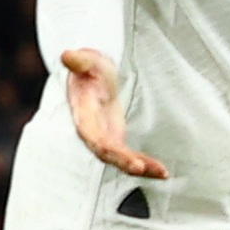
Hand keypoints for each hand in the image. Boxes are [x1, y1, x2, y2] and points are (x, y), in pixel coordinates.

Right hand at [58, 49, 168, 180]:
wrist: (90, 75)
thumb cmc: (89, 67)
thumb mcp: (87, 60)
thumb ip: (80, 60)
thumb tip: (66, 55)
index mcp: (83, 115)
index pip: (93, 136)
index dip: (108, 149)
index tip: (125, 159)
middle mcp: (91, 131)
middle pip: (106, 153)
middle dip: (124, 162)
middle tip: (142, 169)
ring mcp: (103, 137)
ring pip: (119, 159)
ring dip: (139, 168)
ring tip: (163, 174)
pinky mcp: (115, 138)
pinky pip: (128, 156)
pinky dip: (144, 165)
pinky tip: (162, 172)